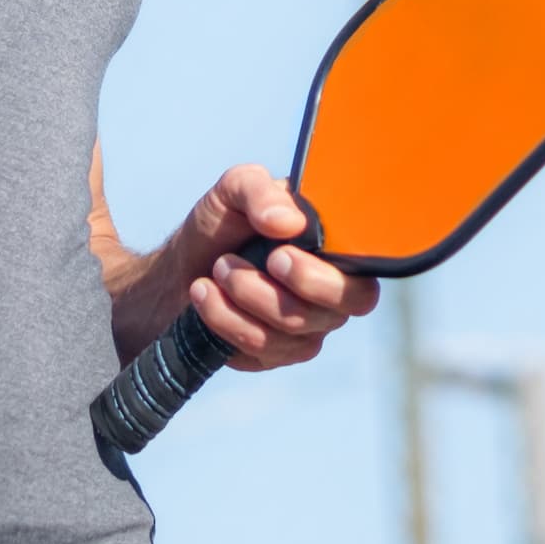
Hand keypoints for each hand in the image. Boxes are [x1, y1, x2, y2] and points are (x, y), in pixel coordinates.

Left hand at [126, 163, 377, 370]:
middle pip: (343, 306)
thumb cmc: (218, 226)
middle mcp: (332, 286)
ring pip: (297, 330)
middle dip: (286, 289)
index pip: (368, 264)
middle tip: (233, 264)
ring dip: (244, 299)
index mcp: (334, 243)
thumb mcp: (232, 191)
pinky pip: (265, 349)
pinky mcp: (280, 352)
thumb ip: (260, 192)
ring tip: (215, 270)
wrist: (177, 272)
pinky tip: (204, 296)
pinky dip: (227, 320)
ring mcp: (309, 324)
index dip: (329, 269)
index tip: (278, 255)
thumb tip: (289, 222)